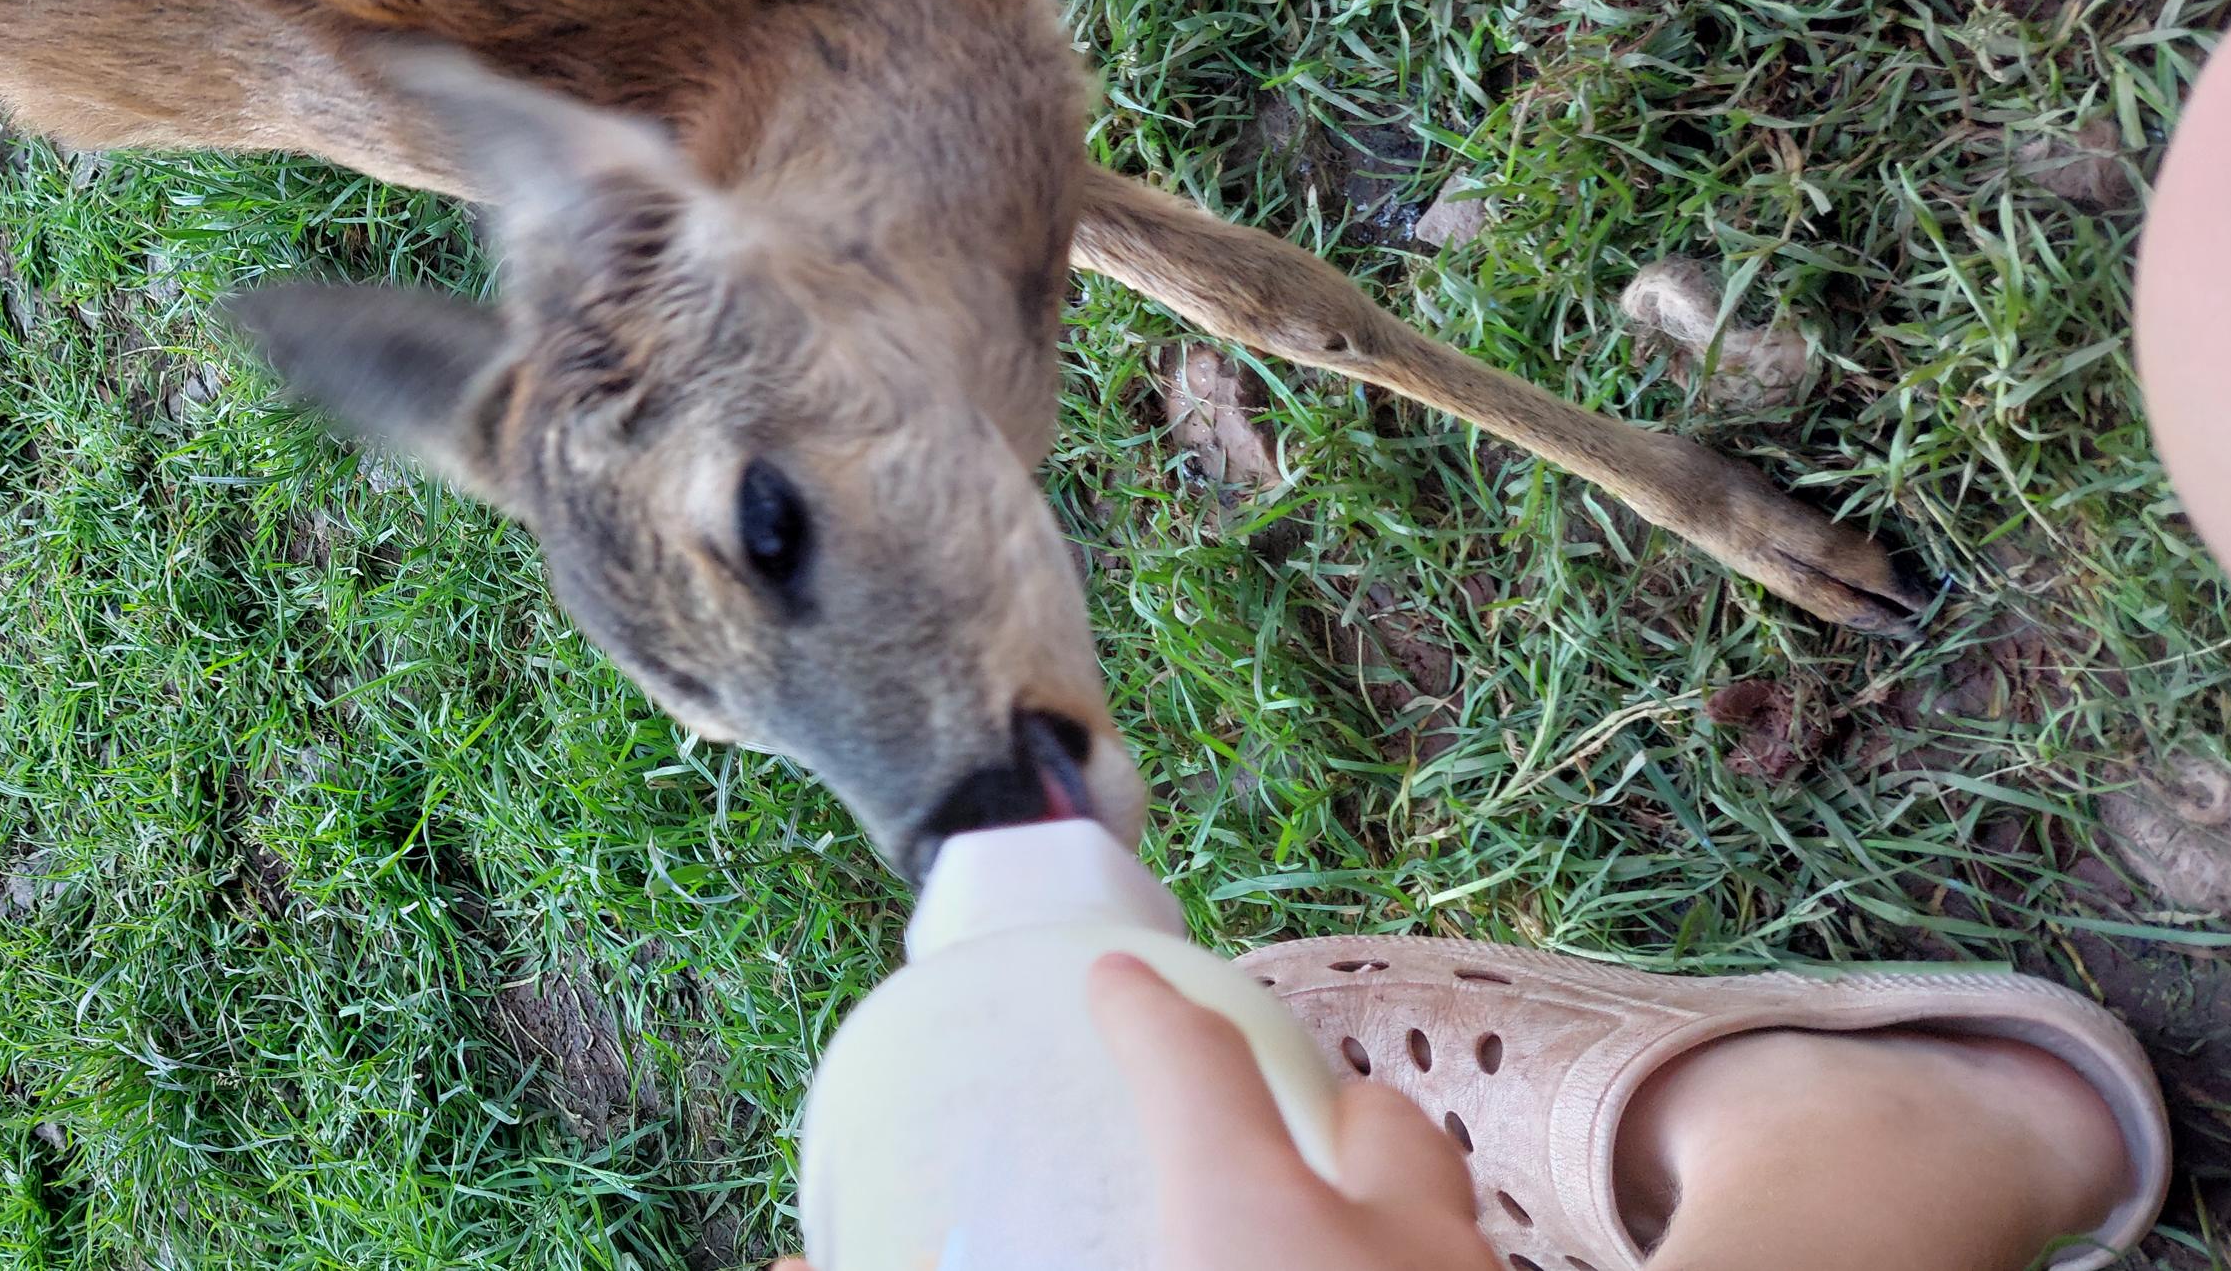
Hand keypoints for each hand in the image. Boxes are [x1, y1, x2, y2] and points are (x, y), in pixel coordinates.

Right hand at [763, 954, 1505, 1270]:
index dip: (1143, 1014)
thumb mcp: (1116, 1270)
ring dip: (1392, 1226)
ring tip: (1326, 1249)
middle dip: (1338, 1119)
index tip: (1117, 989)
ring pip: (1444, 1231)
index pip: (1190, 1065)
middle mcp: (1384, 1248)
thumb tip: (786, 1267)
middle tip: (1281, 1138)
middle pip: (1384, 1126)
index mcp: (1255, 1220)